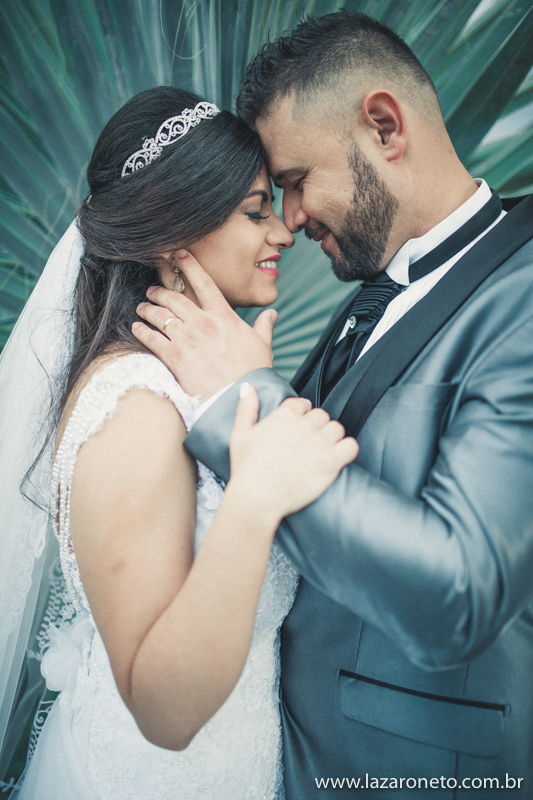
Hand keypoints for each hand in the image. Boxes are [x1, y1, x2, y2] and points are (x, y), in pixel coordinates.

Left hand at [132, 252, 276, 399]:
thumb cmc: (253, 373)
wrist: (238, 396)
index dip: (189, 265)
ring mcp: (187, 339)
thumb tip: (272, 314)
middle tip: (152, 291)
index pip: (204, 283)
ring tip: (141, 308)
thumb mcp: (262, 345)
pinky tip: (136, 328)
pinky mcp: (174, 357)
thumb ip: (264, 326)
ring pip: (160, 315)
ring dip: (147, 309)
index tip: (178, 254)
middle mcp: (203, 323)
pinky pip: (152, 338)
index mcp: (224, 316)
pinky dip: (141, 331)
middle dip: (160, 291)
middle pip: (175, 298)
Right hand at [227, 384, 358, 524]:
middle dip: (317, 427)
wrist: (256, 498)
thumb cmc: (246, 469)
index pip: (303, 404)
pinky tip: (337, 458)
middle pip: (321, 415)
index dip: (302, 414)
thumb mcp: (239, 435)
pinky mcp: (331, 461)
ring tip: (321, 451)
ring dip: (331, 438)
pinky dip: (347, 450)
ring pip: (337, 428)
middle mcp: (304, 425)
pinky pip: (351, 446)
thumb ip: (246, 409)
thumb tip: (248, 387)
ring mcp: (319, 443)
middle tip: (309, 444)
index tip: (299, 427)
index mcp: (283, 416)